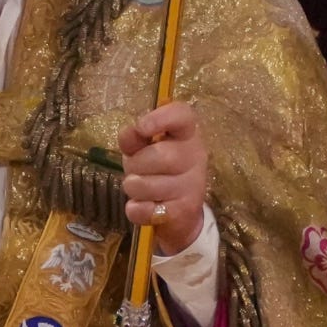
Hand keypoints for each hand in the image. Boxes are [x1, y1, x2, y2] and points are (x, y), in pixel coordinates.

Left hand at [118, 101, 208, 255]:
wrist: (180, 210)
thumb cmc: (158, 168)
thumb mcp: (143, 148)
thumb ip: (134, 139)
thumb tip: (130, 133)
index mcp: (187, 134)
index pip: (183, 116)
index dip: (160, 118)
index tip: (142, 127)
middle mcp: (196, 157)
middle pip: (159, 155)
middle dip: (135, 163)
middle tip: (135, 168)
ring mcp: (193, 186)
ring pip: (147, 185)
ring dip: (133, 186)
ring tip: (139, 187)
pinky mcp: (184, 211)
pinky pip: (146, 209)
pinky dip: (136, 209)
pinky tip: (143, 205)